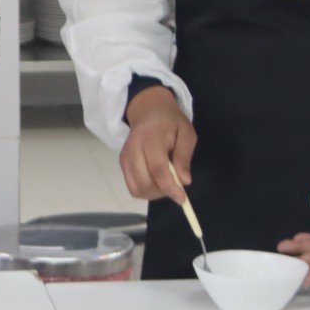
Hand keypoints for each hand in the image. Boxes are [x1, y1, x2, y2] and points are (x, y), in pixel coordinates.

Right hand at [121, 88, 197, 202]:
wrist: (148, 111)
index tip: (182, 198)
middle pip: (144, 182)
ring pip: (136, 188)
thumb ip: (184, 157)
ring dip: (154, 193)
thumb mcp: (187, 134)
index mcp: (150, 138)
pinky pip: (133, 187)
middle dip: (162, 192)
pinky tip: (156, 181)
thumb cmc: (171, 123)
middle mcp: (133, 148)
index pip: (157, 169)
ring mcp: (125, 157)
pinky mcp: (122, 163)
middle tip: (176, 187)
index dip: (170, 187)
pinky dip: (146, 190)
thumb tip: (184, 181)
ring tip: (166, 183)